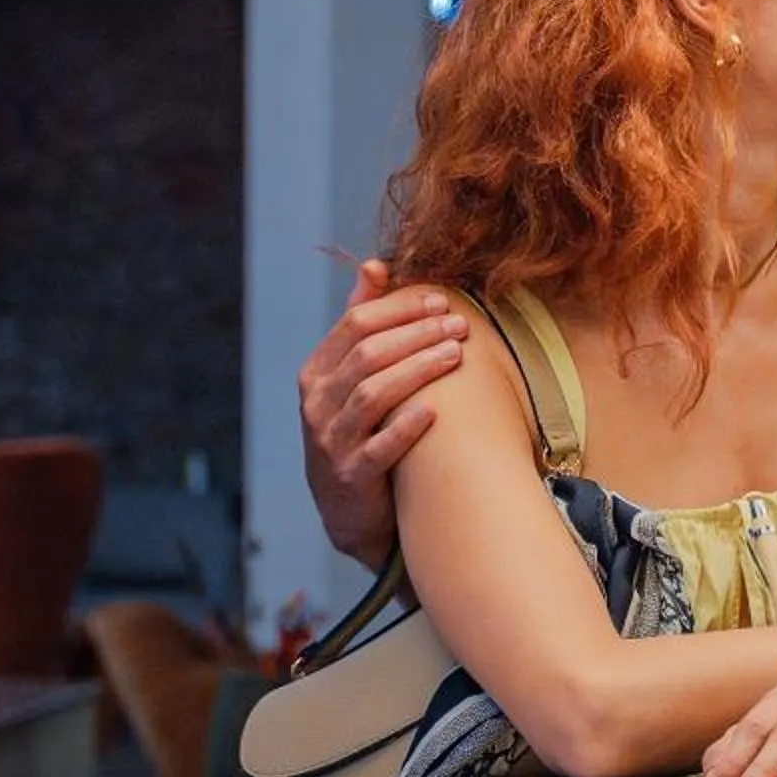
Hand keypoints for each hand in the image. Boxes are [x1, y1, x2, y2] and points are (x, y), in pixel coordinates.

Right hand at [299, 261, 466, 565]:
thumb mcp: (351, 378)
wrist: (349, 511)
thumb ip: (361, 323)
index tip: (441, 300)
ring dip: (418, 369)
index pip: (355, 325)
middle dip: (417, 333)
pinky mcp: (351, 477)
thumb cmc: (358, 431)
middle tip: (459, 323)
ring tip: (456, 353)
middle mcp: (317, 404)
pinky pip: (379, 448)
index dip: (400, 308)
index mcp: (316, 373)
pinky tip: (435, 411)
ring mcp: (331, 442)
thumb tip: (376, 265)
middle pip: (367, 354)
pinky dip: (406, 427)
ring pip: (373, 394)